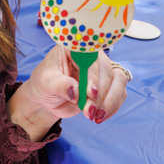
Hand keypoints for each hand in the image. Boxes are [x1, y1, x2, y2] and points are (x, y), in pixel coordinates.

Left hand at [9, 45, 127, 139]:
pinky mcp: (107, 85)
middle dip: (101, 92)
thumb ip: (61, 85)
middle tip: (89, 110)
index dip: (93, 74)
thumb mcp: (46, 82)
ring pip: (119, 80)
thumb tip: (76, 91)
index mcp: (75, 48)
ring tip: (94, 115)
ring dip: (110, 100)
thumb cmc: (44, 84)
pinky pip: (120, 94)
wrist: (46, 98)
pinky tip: (99, 116)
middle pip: (107, 69)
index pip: (90, 56)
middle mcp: (91, 56)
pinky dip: (112, 106)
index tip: (91, 93)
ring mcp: (101, 71)